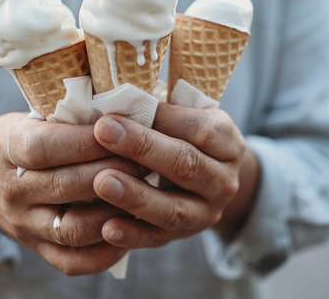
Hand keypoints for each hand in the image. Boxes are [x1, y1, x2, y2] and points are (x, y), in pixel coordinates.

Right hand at [0, 113, 143, 275]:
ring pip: (74, 228)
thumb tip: (125, 104)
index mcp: (8, 148)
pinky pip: (72, 261)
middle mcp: (13, 190)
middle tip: (150, 161)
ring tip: (146, 194)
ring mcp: (23, 224)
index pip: (46, 147)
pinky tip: (129, 233)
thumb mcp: (27, 116)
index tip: (126, 131)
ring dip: (115, 213)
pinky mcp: (35, 249)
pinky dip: (104, 253)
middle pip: (67, 186)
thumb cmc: (14, 139)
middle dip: (115, 172)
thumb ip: (66, 116)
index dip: (89, 141)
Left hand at [91, 103, 260, 247]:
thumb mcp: (183, 112)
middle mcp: (224, 180)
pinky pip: (157, 238)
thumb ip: (157, 102)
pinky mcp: (183, 237)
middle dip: (143, 148)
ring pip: (174, 208)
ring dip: (136, 196)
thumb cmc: (181, 134)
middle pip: (186, 165)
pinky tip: (106, 228)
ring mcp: (206, 212)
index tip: (127, 106)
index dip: (163, 119)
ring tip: (101, 182)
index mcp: (227, 140)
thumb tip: (116, 90)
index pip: (200, 129)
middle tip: (103, 132)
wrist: (209, 180)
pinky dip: (132, 235)